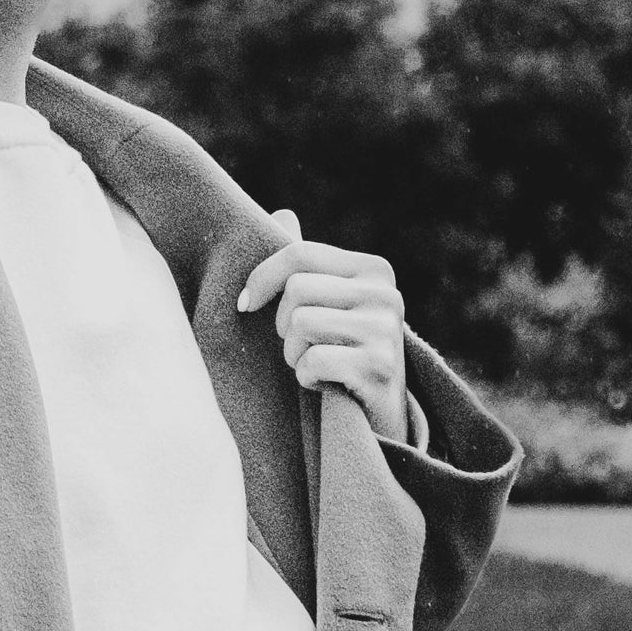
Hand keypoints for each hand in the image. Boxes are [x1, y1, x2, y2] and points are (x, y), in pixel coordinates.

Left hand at [236, 209, 408, 441]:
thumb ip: (308, 264)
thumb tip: (283, 213)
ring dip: (294, 354)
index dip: (261, 278)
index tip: (244, 305)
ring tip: (315, 365)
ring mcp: (386, 331)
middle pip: (296, 292)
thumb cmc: (343, 352)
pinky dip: (307, 378)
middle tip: (299, 346)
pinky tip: (327, 385)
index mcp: (373, 270)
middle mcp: (386, 294)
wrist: (383, 417)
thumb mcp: (331, 303)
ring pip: (300, 325)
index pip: (299, 254)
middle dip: (283, 326)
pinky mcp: (379, 368)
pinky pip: (312, 362)